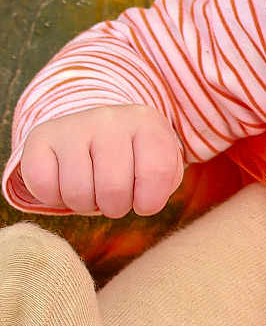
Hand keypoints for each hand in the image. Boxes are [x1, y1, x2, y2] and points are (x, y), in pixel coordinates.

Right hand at [18, 105, 183, 217]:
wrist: (92, 129)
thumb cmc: (133, 156)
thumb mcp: (159, 162)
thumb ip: (165, 181)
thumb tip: (147, 201)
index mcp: (147, 122)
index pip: (158, 171)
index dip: (150, 201)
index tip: (144, 202)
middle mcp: (110, 118)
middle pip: (114, 188)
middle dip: (116, 207)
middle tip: (115, 198)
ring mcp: (73, 126)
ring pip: (77, 192)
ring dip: (85, 205)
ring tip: (92, 189)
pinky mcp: (40, 137)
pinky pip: (44, 187)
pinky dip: (54, 198)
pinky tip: (65, 183)